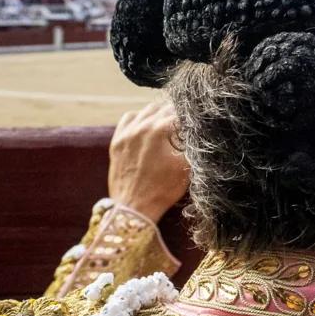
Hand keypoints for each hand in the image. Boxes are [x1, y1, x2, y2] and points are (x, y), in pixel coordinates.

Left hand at [108, 103, 189, 221]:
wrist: (135, 208)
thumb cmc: (163, 189)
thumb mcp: (186, 166)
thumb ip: (192, 143)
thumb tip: (198, 130)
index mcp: (160, 129)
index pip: (181, 112)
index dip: (191, 117)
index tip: (196, 124)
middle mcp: (142, 125)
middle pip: (164, 108)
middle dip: (176, 115)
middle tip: (184, 126)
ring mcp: (127, 132)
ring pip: (147, 110)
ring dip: (159, 114)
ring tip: (167, 126)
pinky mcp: (117, 140)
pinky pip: (129, 118)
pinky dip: (139, 119)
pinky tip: (146, 128)